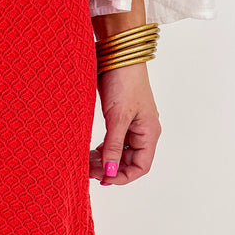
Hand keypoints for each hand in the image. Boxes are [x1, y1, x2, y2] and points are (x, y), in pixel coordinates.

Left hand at [89, 60, 161, 185]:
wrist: (117, 55)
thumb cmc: (124, 82)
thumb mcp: (117, 118)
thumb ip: (113, 147)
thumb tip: (109, 173)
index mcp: (149, 133)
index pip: (141, 167)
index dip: (122, 177)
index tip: (102, 179)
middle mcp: (142, 132)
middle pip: (128, 162)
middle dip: (109, 169)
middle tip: (87, 170)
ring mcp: (131, 125)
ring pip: (118, 153)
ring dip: (103, 160)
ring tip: (85, 162)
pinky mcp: (119, 118)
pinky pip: (112, 141)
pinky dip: (101, 149)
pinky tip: (89, 151)